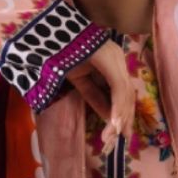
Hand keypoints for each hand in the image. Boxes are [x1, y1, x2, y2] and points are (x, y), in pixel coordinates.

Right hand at [65, 38, 134, 152]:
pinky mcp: (109, 59)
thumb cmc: (63, 57)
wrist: (49, 39)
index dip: (124, 112)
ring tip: (112, 136)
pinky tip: (113, 123)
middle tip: (120, 138)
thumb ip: (95, 97)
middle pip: (128, 94)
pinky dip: (116, 107)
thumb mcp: (81, 81)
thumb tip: (108, 117)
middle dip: (125, 118)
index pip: (124, 91)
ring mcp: (115, 57)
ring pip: (124, 93)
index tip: (122, 132)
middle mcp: (118, 58)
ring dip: (119, 117)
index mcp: (113, 62)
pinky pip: (117, 87)